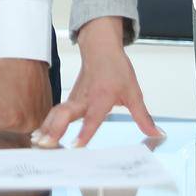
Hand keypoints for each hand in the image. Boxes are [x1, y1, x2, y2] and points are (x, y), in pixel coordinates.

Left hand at [0, 57, 54, 133]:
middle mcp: (30, 125)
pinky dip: (17, 104)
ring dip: (4, 106)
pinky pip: (21, 113)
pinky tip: (19, 91)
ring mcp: (40, 118)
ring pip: (7, 120)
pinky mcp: (44, 111)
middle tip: (0, 89)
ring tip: (10, 89)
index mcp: (13, 122)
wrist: (25, 51)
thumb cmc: (4, 67)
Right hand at [33, 18, 160, 146]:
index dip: (84, 133)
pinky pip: (55, 112)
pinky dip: (46, 123)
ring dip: (46, 127)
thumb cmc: (115, 68)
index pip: (92, 119)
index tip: (76, 147)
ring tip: (38, 142)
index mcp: (101, 98)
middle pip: (66, 114)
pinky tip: (40, 135)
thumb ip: (143, 116)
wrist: (101, 48)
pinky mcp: (69, 100)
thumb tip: (156, 132)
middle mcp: (84, 99)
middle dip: (55, 129)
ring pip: (57, 113)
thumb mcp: (134, 92)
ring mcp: (74, 99)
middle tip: (47, 143)